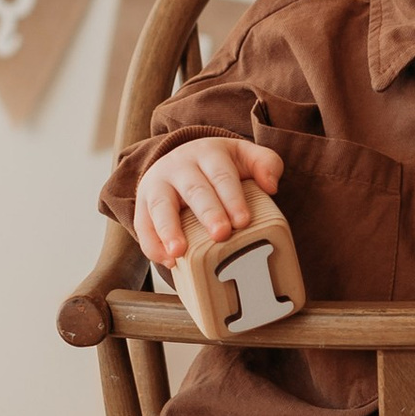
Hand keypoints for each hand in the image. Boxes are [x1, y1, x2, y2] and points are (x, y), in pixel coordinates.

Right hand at [136, 135, 283, 269]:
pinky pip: (142, 225)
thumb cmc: (219, 165)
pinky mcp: (143, 205)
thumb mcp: (243, 156)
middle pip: (194, 189)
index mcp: (208, 153)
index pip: (221, 175)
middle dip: (208, 212)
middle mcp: (180, 166)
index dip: (232, 197)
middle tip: (221, 234)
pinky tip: (167, 261)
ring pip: (161, 205)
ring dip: (169, 229)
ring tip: (179, 252)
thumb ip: (265, 163)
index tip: (243, 221)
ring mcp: (157, 185)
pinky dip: (152, 244)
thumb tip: (271, 186)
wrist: (179, 160)